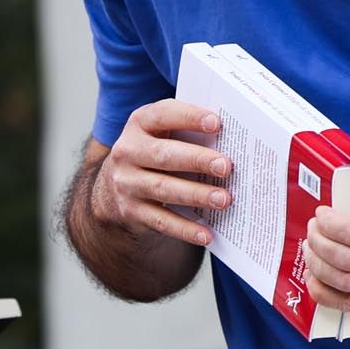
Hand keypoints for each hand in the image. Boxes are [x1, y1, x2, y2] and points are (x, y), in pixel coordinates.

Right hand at [92, 99, 233, 247]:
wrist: (115, 186)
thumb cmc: (155, 152)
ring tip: (223, 199)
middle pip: (164, 155)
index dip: (189, 117)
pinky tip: (206, 234)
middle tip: (226, 167)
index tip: (216, 123)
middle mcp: (128, 151)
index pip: (163, 114)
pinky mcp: (131, 211)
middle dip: (197, 160)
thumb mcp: (161, 134)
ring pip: (163, 189)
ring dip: (196, 195)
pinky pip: (161, 221)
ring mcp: (127, 183)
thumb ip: (188, 130)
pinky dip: (185, 229)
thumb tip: (234, 137)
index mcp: (140, 124)